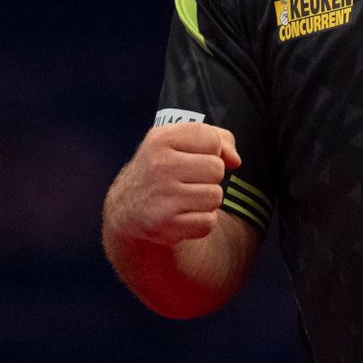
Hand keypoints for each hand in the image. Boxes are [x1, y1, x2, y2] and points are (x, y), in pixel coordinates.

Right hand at [105, 122, 240, 246]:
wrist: (127, 208)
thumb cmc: (164, 167)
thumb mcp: (181, 141)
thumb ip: (218, 138)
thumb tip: (235, 161)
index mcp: (160, 139)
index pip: (212, 140)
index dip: (211, 150)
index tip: (193, 157)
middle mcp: (159, 166)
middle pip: (217, 169)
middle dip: (209, 177)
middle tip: (187, 181)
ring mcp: (162, 196)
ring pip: (216, 196)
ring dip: (206, 200)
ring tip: (184, 198)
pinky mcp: (165, 224)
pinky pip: (208, 222)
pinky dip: (201, 222)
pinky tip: (182, 216)